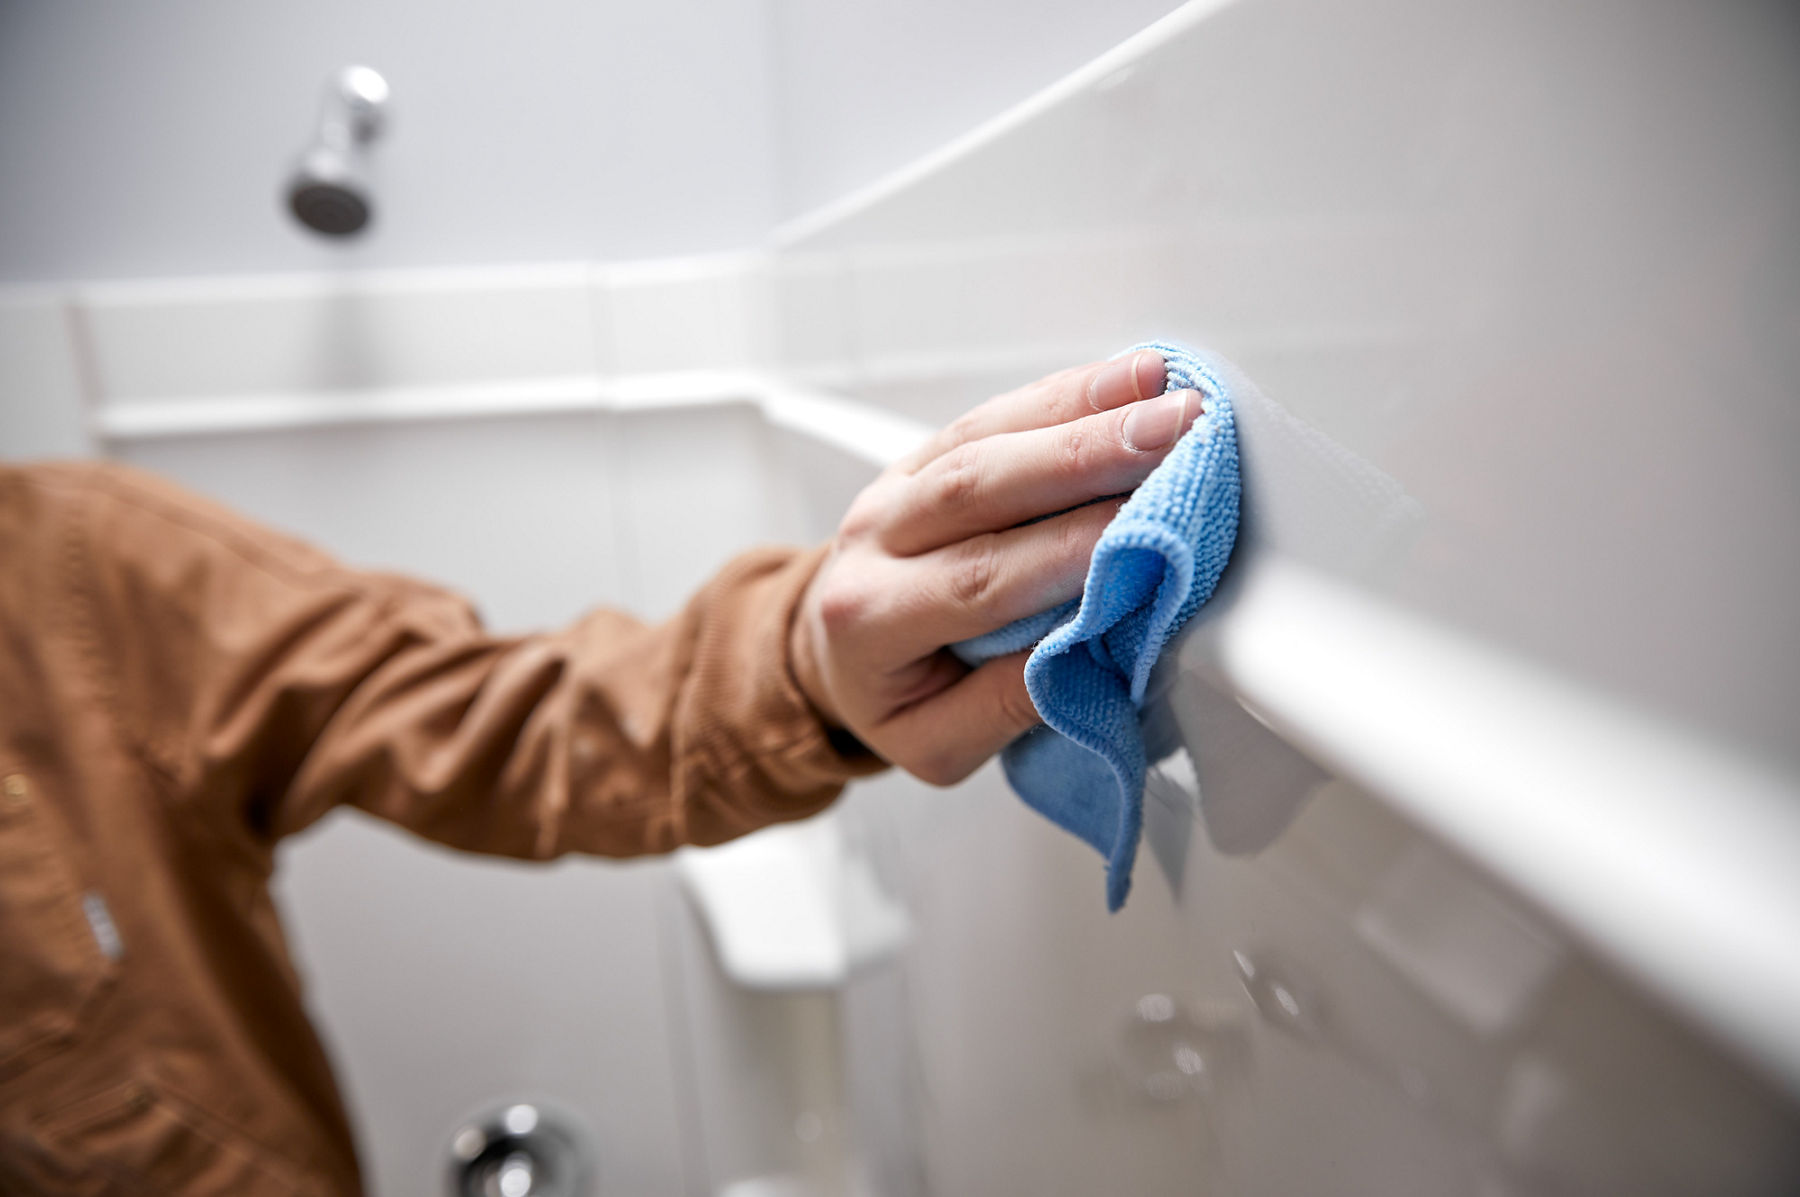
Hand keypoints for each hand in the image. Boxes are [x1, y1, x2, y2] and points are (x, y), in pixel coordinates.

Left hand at [790, 350, 1203, 784]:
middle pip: (978, 484)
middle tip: (1172, 436)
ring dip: (1084, 407)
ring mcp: (895, 485)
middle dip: (1086, 455)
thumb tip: (1088, 648)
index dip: (1066, 552)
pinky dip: (1067, 391)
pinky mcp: (924, 453)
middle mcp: (873, 539)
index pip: (977, 580)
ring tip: (1165, 393)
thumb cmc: (892, 700)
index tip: (1146, 535)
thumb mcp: (936, 744)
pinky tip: (1130, 376)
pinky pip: (994, 412)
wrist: (826, 657)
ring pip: (986, 433)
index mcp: (869, 618)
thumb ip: (1007, 704)